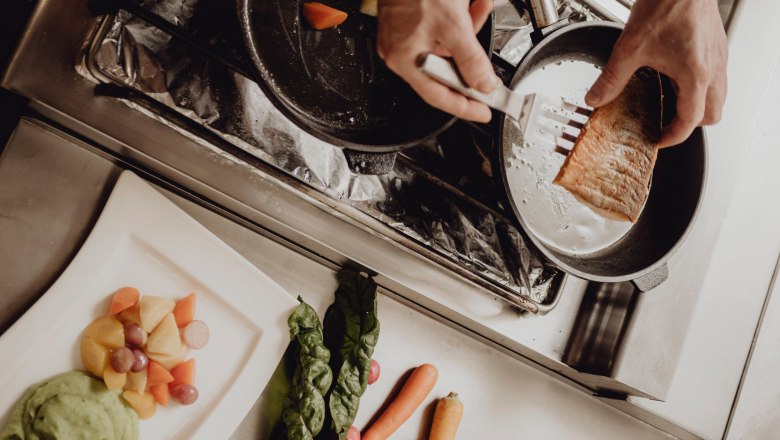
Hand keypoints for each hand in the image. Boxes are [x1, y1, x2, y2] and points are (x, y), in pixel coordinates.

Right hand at [377, 0, 498, 122]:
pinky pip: (442, 32)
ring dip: (468, 30)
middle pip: (446, 69)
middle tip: (484, 40)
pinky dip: (459, 19)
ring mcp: (405, 36)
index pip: (439, 96)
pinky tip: (467, 4)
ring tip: (476, 7)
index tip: (483, 111)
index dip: (464, 107)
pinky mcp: (412, 21)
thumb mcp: (453, 26)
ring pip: (448, 47)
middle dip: (470, 54)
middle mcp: (401, 52)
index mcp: (405, 59)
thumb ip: (471, 60)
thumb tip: (483, 85)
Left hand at [584, 0, 727, 147]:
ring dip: (698, 106)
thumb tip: (596, 98)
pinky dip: (702, 86)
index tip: (658, 139)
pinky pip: (717, 76)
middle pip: (712, 114)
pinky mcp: (716, 45)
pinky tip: (679, 77)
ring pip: (718, 96)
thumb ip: (611, 78)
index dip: (673, 136)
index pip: (690, 121)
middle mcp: (712, 69)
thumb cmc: (667, 4)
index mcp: (695, 75)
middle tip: (667, 125)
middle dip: (690, 125)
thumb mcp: (630, 47)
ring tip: (672, 104)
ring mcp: (718, 57)